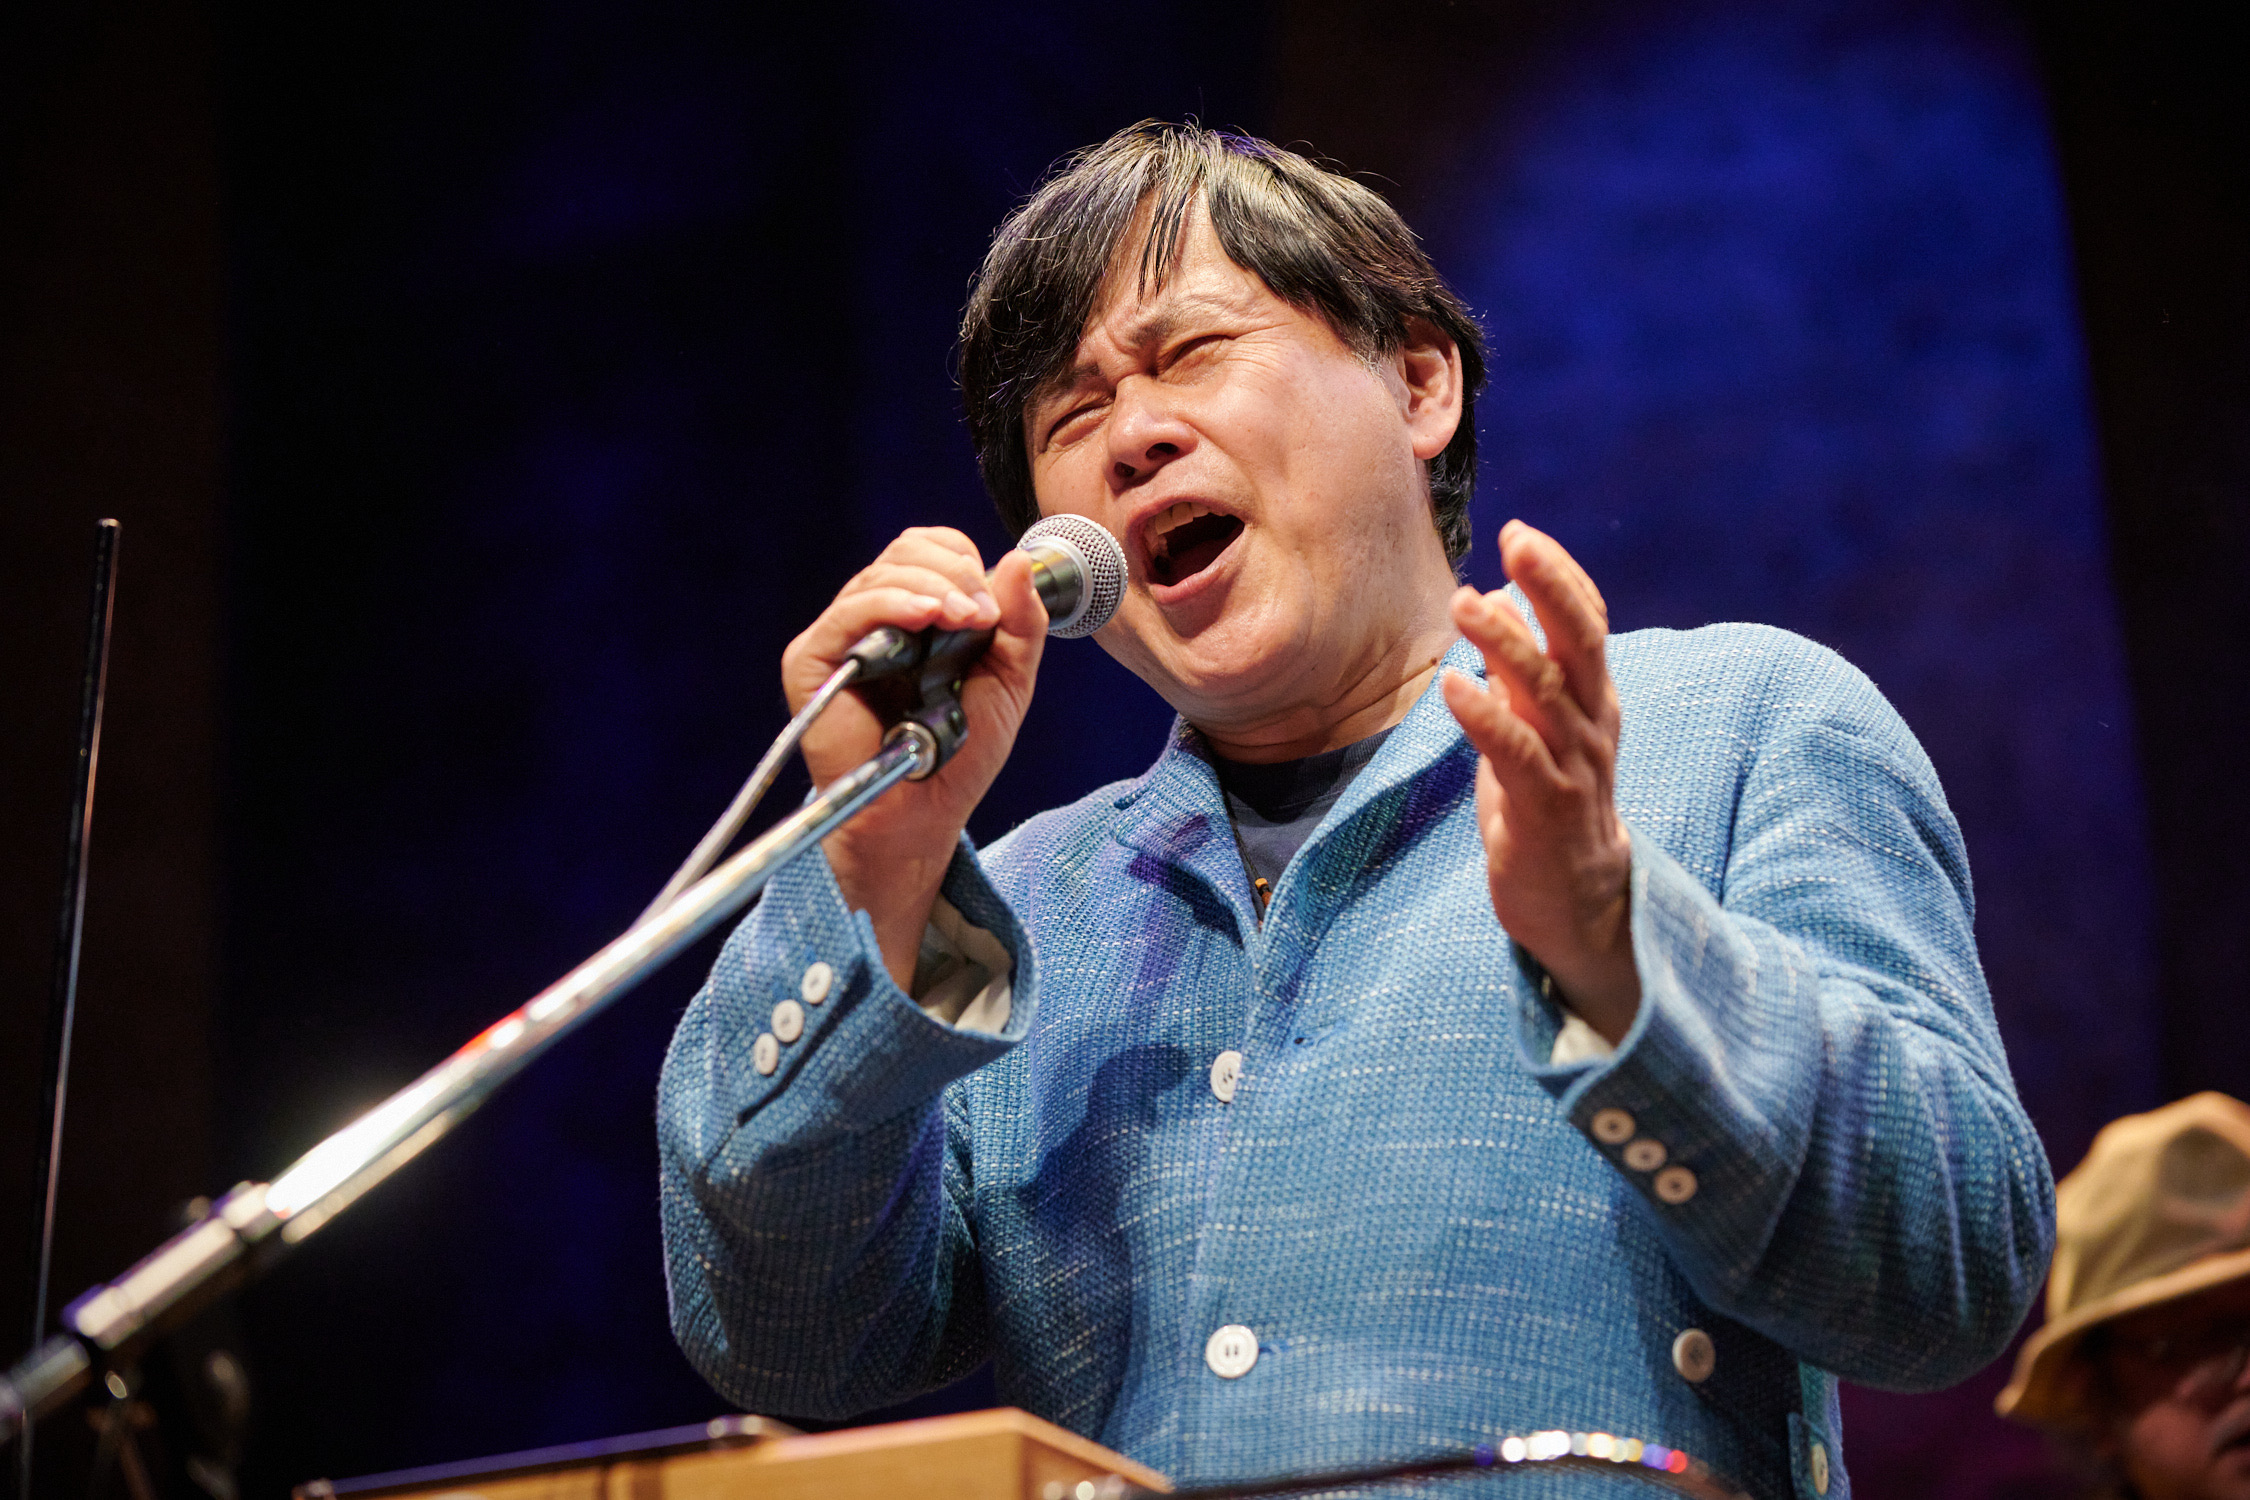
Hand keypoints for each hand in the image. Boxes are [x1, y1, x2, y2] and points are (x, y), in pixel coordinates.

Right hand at [782, 527, 1048, 988]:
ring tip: (964, 619)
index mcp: (918, 616)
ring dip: (932, 587)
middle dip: (954, 573)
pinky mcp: (812, 661)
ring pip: (880, 574)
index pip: (934, 551)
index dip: (965, 564)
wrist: (921, 816)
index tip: (994, 607)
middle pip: (907, 551)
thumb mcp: (1009, 681)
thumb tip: (1018, 559)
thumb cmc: (958, 755)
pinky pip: (849, 612)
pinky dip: (890, 605)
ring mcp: (842, 638)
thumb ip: (1021, 624)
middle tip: (982, 615)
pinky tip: (924, 616)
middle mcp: (876, 619)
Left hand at [1440, 520, 1638, 1042]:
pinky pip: (1517, 754)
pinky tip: (1453, 686)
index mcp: (1592, 699)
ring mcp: (1574, 766)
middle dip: (1550, 586)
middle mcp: (1591, 724)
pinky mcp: (1546, 808)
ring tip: (1467, 603)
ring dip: (1507, 643)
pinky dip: (1486, 716)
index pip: (1587, 622)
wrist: (1577, 902)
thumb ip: (1521, 669)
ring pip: (1547, 692)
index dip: (1557, 575)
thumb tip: (1497, 598)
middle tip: (1515, 541)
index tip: (1520, 531)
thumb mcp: (1535, 728)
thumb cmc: (1548, 805)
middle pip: (1580, 641)